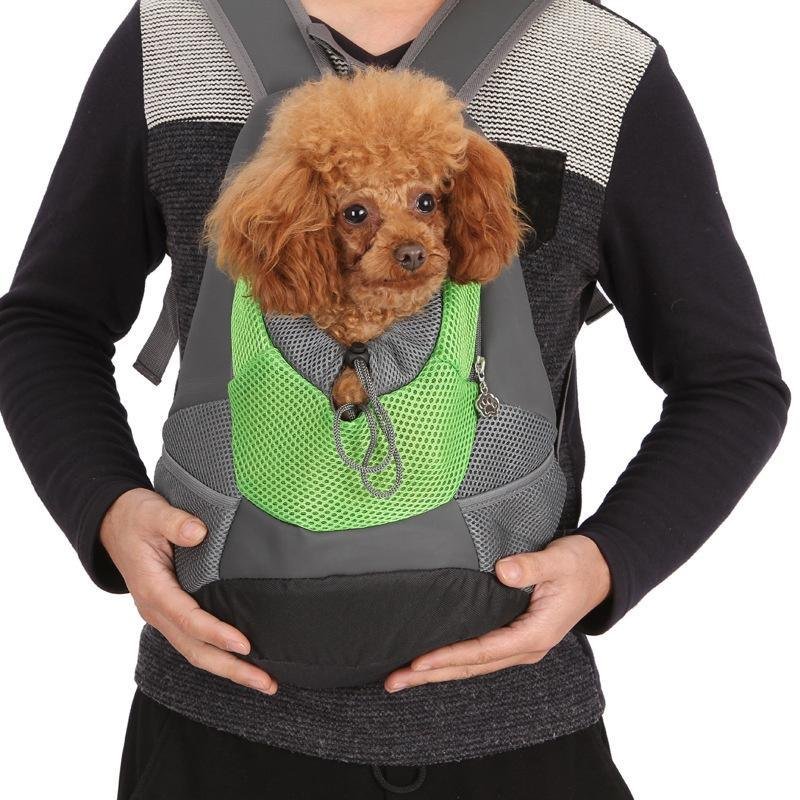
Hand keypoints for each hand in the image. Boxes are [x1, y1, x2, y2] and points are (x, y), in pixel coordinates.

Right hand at [100, 488, 276, 694]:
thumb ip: (175, 522)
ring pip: (196, 651)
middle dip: (231, 668)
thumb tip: (198, 532)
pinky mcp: (171, 612)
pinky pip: (195, 641)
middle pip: (195, 649)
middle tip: (266, 683)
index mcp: (153, 590)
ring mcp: (163, 615)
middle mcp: (157, 610)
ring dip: (228, 668)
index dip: (216, 633)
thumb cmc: (135, 517)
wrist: (112, 523)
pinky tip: (242, 660)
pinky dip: (218, 654)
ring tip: (263, 681)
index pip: (188, 619)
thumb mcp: (152, 513)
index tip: (244, 644)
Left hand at [384, 535, 610, 691]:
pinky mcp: (516, 637)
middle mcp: (526, 647)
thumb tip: (502, 571)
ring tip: (403, 677)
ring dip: (438, 671)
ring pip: (473, 664)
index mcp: (535, 634)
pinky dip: (454, 660)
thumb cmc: (579, 565)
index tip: (418, 661)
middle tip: (394, 681)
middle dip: (431, 675)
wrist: (601, 572)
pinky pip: (480, 654)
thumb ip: (530, 566)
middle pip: (472, 666)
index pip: (483, 650)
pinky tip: (434, 662)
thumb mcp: (558, 561)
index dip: (449, 657)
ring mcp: (521, 645)